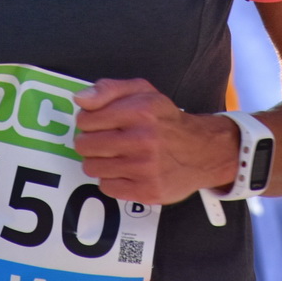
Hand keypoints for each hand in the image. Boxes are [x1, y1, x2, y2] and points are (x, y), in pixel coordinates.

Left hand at [72, 79, 235, 204]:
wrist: (201, 151)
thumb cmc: (165, 120)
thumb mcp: (142, 91)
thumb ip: (108, 89)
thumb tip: (80, 99)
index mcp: (140, 111)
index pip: (86, 119)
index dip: (88, 121)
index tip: (99, 123)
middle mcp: (143, 140)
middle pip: (85, 145)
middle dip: (89, 142)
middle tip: (104, 141)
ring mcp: (145, 168)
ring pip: (92, 168)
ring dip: (98, 162)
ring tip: (115, 156)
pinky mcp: (147, 191)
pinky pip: (106, 187)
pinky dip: (111, 180)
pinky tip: (125, 171)